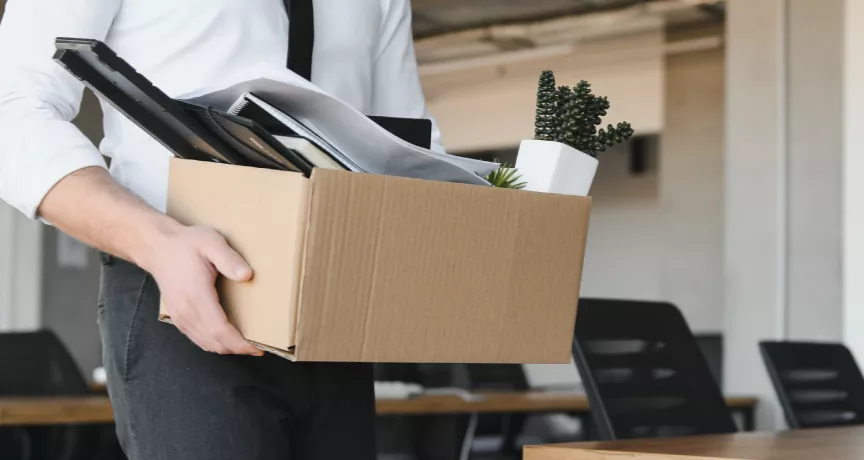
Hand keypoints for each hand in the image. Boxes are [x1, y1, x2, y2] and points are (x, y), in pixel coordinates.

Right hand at [140, 224, 262, 355]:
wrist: (157, 247)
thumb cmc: (186, 244)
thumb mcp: (211, 242)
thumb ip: (229, 259)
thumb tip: (246, 275)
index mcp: (196, 295)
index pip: (220, 330)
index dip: (240, 343)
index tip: (259, 347)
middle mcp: (186, 311)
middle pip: (215, 342)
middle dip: (239, 349)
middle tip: (260, 346)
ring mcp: (180, 317)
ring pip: (206, 344)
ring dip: (228, 348)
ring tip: (248, 343)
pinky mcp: (178, 318)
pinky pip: (198, 339)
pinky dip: (215, 343)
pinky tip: (228, 338)